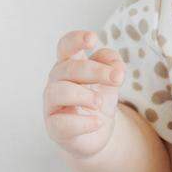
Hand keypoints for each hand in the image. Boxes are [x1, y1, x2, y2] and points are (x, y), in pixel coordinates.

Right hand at [43, 30, 126, 158]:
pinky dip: (83, 122)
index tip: (93, 39)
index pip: (66, 46)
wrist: (97, 133)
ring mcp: (52, 105)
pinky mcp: (55, 128)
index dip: (76, 40)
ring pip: (59, 92)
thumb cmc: (99, 99)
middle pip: (69, 68)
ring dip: (84, 95)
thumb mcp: (111, 80)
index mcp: (69, 64)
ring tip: (100, 103)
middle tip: (118, 78)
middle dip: (96, 71)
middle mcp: (56, 82)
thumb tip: (114, 65)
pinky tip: (97, 122)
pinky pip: (62, 123)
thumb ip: (113, 65)